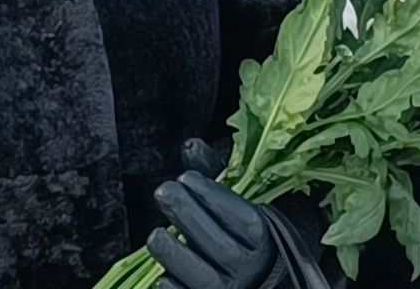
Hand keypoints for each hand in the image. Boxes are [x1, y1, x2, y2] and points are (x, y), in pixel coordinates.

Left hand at [148, 173, 278, 288]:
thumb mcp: (231, 199)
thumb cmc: (237, 231)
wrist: (253, 277)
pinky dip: (174, 286)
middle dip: (188, 216)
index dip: (213, 196)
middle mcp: (249, 268)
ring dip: (176, 254)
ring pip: (203, 277)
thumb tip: (190, 145)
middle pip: (220, 246)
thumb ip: (212, 173)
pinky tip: (163, 274)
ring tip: (156, 233)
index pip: (241, 218)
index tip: (187, 177)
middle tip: (164, 191)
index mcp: (263, 238)